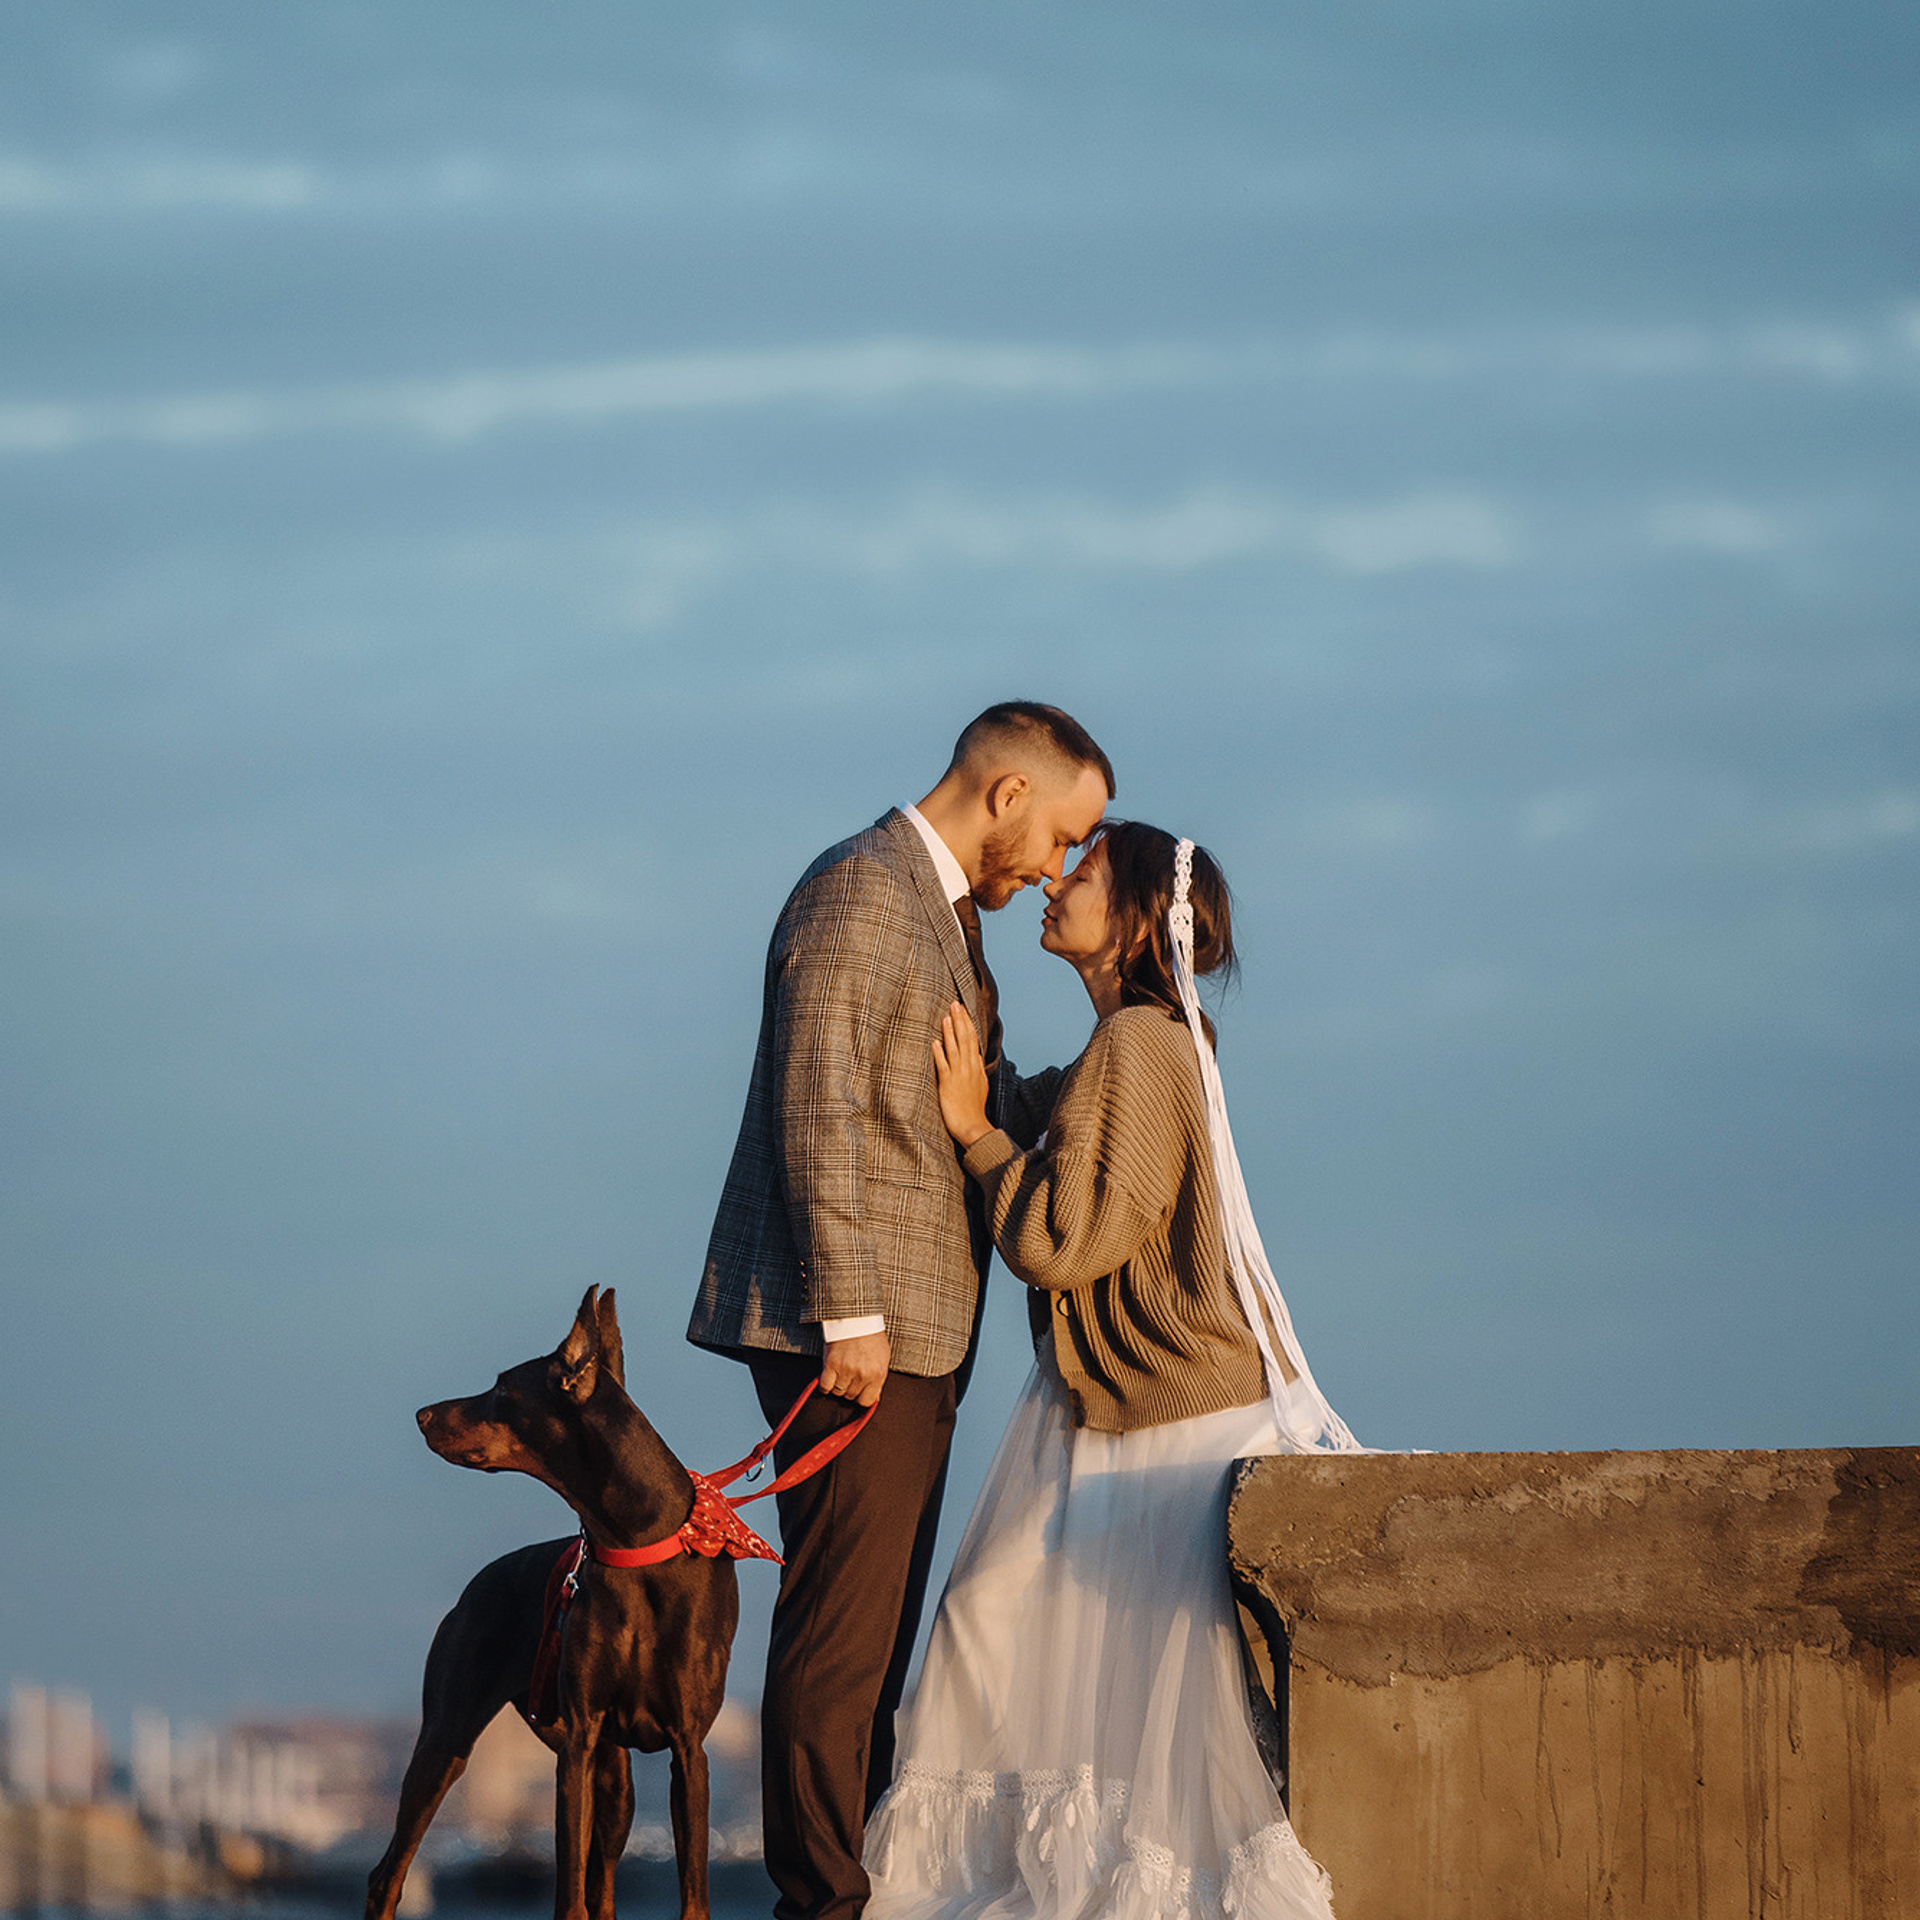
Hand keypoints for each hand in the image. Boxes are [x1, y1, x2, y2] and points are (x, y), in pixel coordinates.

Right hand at [819, 1330, 889, 1406]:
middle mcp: (862, 1375)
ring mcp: (846, 1370)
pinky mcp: (831, 1365)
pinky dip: (825, 1385)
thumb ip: (879, 1378)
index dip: (861, 1397)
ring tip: (840, 1373)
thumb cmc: (870, 1336)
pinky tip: (828, 1377)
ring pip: (838, 1392)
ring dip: (837, 1385)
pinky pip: (825, 1386)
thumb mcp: (882, 1357)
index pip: (867, 1401)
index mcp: (877, 1374)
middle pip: (850, 1396)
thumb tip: (874, 1396)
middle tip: (849, 1376)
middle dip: (849, 1388)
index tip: (859, 1392)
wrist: (856, 1318)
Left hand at [932, 1001, 993, 1149]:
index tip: (962, 1009)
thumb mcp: (979, 1085)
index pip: (972, 1039)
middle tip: (955, 1003)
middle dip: (960, 1020)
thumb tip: (974, 1057)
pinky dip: (940, 1054)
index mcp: (976, 1067)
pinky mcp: (948, 1084)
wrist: (973, 1127)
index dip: (967, 1023)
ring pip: (955, 1048)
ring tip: (947, 1016)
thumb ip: (975, 1070)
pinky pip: (944, 1066)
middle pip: (965, 1039)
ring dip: (951, 1032)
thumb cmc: (974, 1109)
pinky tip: (935, 1042)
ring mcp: (959, 1075)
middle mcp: (969, 1068)